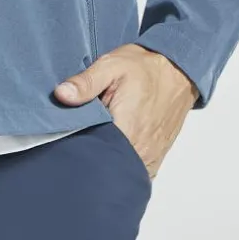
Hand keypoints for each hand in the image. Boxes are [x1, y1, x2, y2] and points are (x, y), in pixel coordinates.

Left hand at [53, 44, 197, 178]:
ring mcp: (149, 159)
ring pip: (119, 173)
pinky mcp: (154, 161)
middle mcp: (141, 151)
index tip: (66, 138)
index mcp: (127, 129)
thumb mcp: (111, 66)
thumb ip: (85, 83)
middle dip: (89, 158)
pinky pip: (132, 173)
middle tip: (80, 138)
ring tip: (96, 143)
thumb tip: (61, 95)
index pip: (93, 154)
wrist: (177, 71)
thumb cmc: (144, 68)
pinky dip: (120, 165)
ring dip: (106, 162)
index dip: (76, 147)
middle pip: (105, 168)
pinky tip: (111, 149)